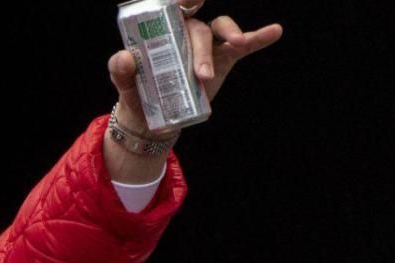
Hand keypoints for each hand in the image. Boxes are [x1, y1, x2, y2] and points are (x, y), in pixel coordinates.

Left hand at [104, 5, 282, 178]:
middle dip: (203, 51)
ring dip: (230, 36)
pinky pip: (244, 45)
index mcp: (162, 31)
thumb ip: (120, 71)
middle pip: (198, 30)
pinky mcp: (223, 58)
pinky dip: (259, 37)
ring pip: (220, 30)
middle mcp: (186, 31)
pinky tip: (274, 31)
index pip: (174, 8)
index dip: (184, 0)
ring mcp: (207, 44)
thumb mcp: (124, 84)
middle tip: (202, 76)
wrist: (153, 119)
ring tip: (237, 45)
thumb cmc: (137, 93)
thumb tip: (125, 57)